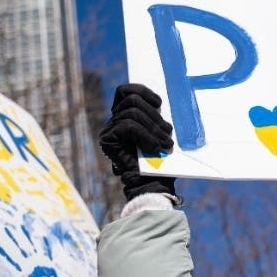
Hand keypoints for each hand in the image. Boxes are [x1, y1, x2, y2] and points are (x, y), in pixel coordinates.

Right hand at [98, 83, 176, 200]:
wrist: (151, 185)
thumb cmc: (160, 160)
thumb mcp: (160, 132)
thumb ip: (155, 116)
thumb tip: (160, 101)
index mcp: (125, 116)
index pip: (125, 91)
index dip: (142, 91)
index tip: (159, 104)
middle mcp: (113, 121)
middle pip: (131, 100)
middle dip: (154, 116)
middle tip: (168, 133)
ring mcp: (108, 130)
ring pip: (131, 112)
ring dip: (153, 127)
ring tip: (166, 143)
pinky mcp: (107, 140)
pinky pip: (128, 126)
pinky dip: (146, 136)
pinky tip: (155, 148)